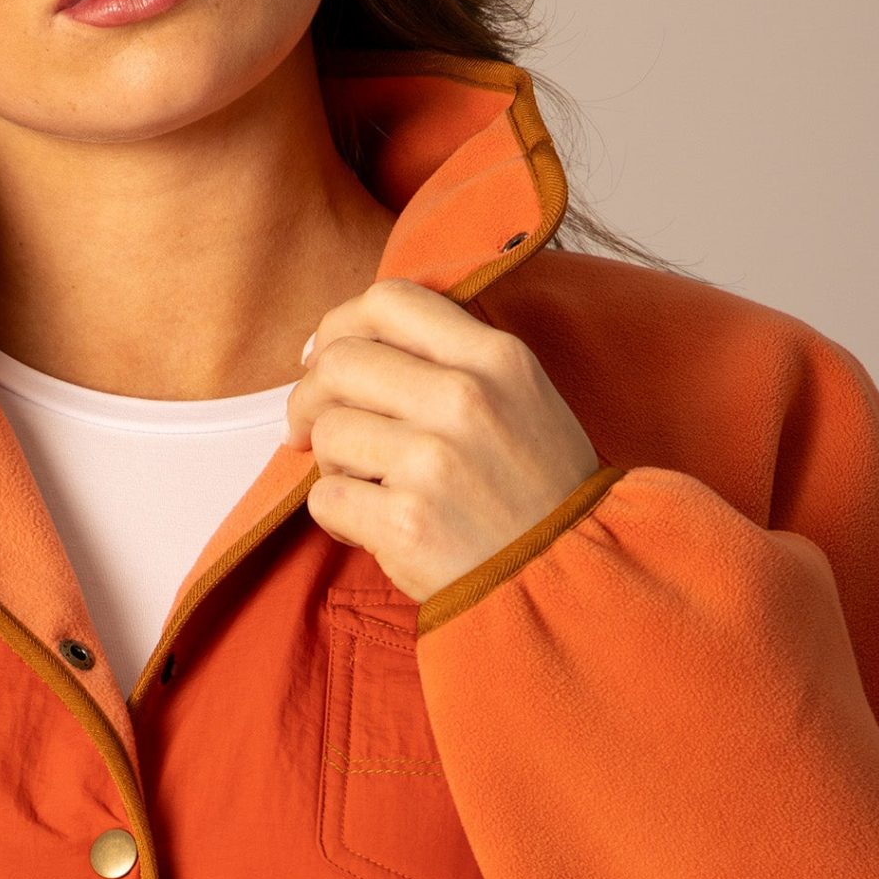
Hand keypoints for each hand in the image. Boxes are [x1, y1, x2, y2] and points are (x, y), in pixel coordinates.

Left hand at [283, 279, 603, 604]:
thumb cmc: (537, 491)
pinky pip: (326, 499)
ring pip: (328, 432)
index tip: (322, 359)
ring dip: (331, 463)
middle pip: (340, 362)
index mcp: (495, 357)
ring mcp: (434, 461)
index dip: (338, 326)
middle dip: (309, 398)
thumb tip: (342, 344)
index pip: (388, 301)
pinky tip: (370, 527)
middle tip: (309, 430)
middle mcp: (465, 399)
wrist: (570, 577)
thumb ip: (451, 359)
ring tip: (367, 487)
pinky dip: (336, 516)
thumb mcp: (522, 397)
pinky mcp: (406, 523)